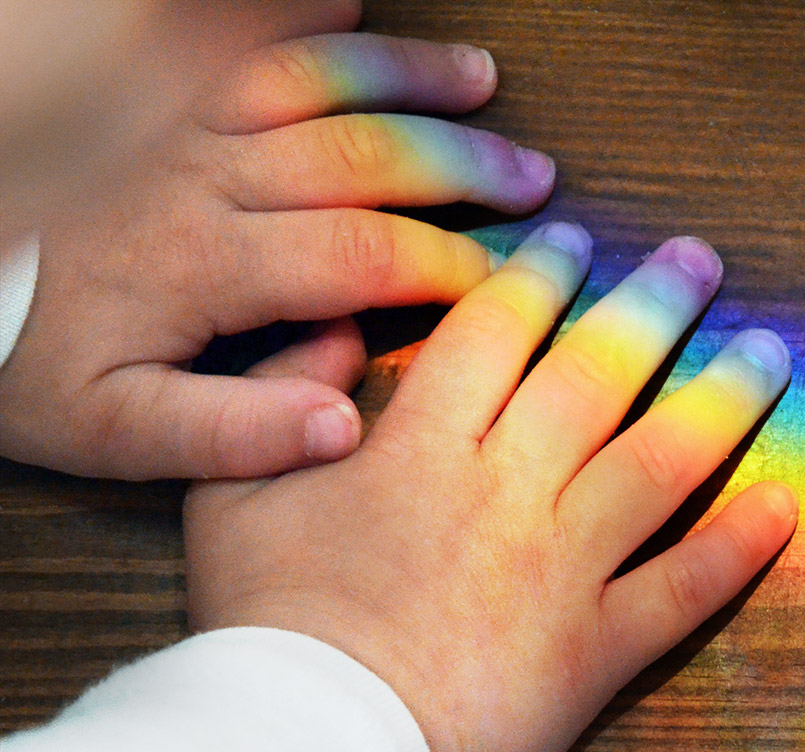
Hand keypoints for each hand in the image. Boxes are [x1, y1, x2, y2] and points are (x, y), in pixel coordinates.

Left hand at [0, 25, 556, 478]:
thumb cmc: (28, 362)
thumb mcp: (114, 432)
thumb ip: (230, 435)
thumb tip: (343, 423)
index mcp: (207, 266)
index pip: (363, 255)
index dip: (450, 265)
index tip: (507, 283)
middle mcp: (206, 180)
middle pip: (362, 155)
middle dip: (462, 164)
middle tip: (534, 178)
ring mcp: (180, 125)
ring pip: (314, 82)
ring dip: (406, 76)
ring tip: (482, 81)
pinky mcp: (154, 95)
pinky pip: (243, 44)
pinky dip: (306, 21)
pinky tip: (355, 5)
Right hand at [184, 228, 798, 751]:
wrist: (310, 750)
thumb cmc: (266, 627)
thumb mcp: (234, 494)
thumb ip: (282, 400)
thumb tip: (331, 328)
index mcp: (425, 446)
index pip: (497, 330)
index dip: (542, 274)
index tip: (576, 241)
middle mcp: (509, 490)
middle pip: (599, 374)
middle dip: (656, 304)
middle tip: (701, 260)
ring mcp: (563, 568)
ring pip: (662, 464)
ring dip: (723, 400)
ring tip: (767, 351)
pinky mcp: (596, 648)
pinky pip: (684, 589)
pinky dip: (739, 547)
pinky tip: (784, 504)